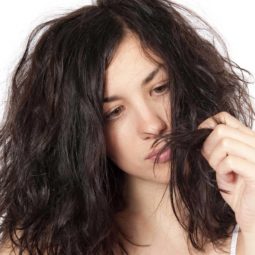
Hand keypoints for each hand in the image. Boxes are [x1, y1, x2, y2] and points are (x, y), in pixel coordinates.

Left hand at [197, 111, 254, 233]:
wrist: (253, 217)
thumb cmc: (238, 190)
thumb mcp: (224, 164)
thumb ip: (216, 147)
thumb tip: (200, 133)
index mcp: (249, 138)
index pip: (224, 117)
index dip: (206, 127)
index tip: (202, 143)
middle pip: (221, 130)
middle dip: (208, 147)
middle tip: (212, 163)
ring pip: (225, 143)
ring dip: (215, 159)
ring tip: (221, 171)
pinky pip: (230, 161)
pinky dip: (222, 170)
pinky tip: (229, 179)